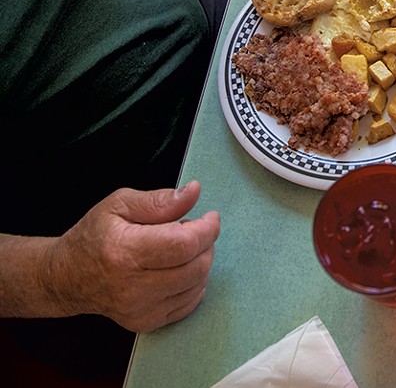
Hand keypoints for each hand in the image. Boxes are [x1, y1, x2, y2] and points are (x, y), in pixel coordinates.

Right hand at [48, 181, 219, 332]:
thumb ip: (160, 200)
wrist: (66, 277)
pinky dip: (194, 283)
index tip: (210, 217)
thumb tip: (194, 192)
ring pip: (197, 285)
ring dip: (200, 262)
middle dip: (205, 244)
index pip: (184, 245)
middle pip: (196, 267)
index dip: (206, 229)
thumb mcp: (119, 204)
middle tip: (192, 230)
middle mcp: (132, 287)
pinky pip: (189, 303)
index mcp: (125, 253)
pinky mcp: (146, 322)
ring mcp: (140, 309)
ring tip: (180, 248)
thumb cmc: (93, 237)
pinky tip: (179, 269)